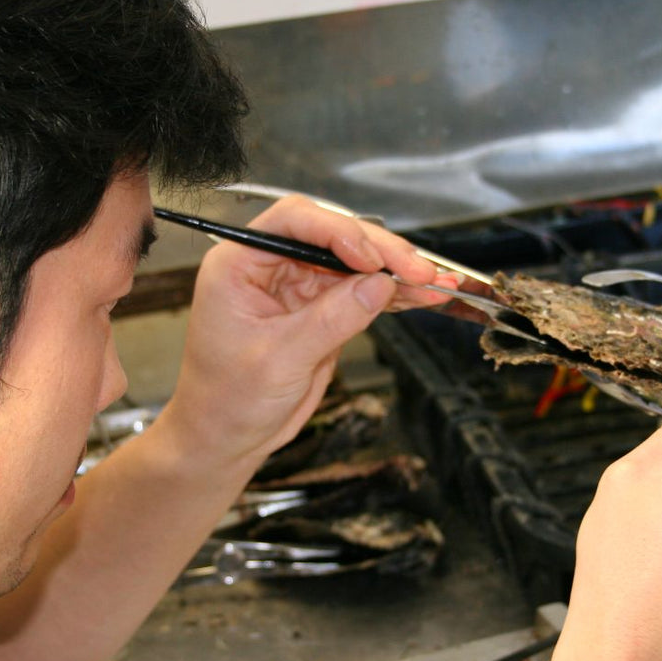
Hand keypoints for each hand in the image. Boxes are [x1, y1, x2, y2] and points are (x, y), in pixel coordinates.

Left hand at [165, 196, 450, 466]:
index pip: (294, 222)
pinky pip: (362, 292)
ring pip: (354, 263)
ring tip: (435, 283)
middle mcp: (269, 266)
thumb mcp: (280, 359)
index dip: (337, 231)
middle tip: (418, 271)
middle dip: (379, 252)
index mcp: (240, 263)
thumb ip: (331, 319)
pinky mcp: (320, 310)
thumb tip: (379, 284)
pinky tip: (424, 297)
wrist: (226, 438)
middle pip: (332, 237)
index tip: (370, 258)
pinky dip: (393, 295)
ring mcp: (298, 286)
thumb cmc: (228, 400)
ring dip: (396, 272)